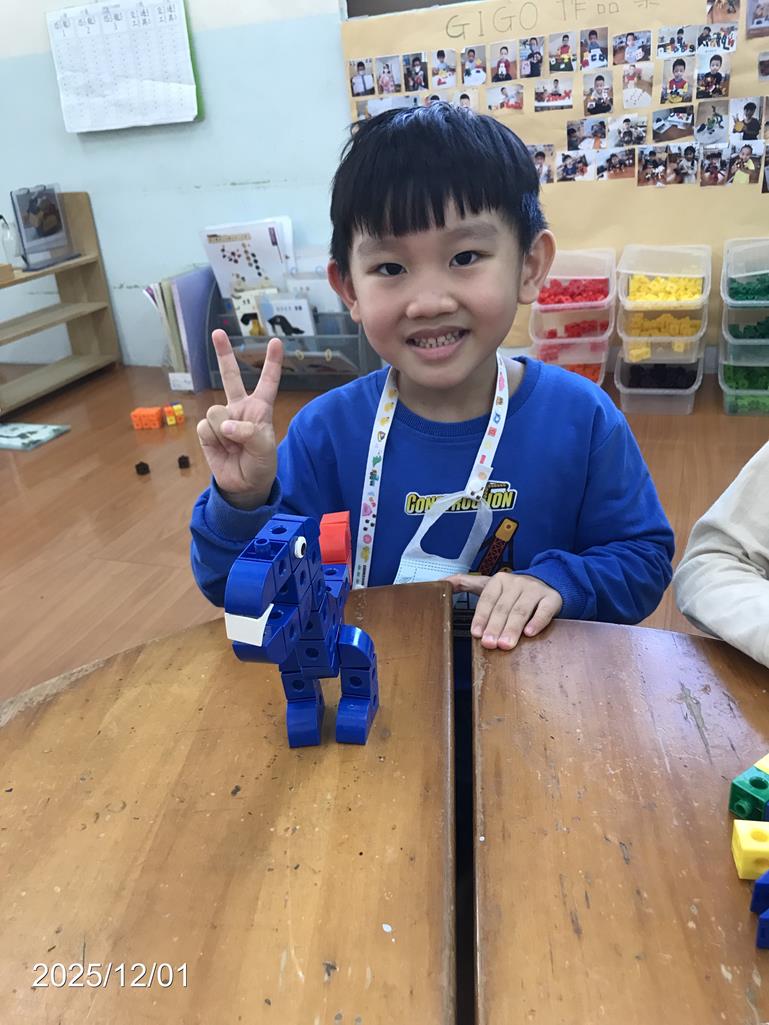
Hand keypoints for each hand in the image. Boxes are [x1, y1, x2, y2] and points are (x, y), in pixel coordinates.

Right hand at [197, 329, 283, 507]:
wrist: (244, 485)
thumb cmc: (260, 464)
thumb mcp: (265, 449)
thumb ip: (249, 433)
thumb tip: (225, 424)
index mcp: (260, 409)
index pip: (268, 382)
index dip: (272, 363)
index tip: (276, 341)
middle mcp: (239, 408)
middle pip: (230, 376)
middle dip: (223, 353)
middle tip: (217, 332)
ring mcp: (221, 418)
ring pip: (216, 412)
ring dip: (226, 434)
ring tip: (234, 447)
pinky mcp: (207, 431)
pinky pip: (206, 428)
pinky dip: (215, 441)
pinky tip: (223, 449)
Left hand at [446, 572, 562, 650]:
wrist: (545, 583)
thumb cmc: (511, 591)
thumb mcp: (487, 585)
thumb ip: (464, 583)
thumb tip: (440, 583)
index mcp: (499, 581)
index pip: (488, 600)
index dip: (482, 617)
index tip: (477, 634)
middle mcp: (517, 583)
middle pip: (503, 608)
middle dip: (495, 626)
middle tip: (490, 644)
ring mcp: (535, 590)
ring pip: (521, 610)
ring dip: (512, 628)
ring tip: (505, 644)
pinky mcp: (552, 598)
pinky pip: (544, 611)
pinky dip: (537, 622)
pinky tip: (530, 633)